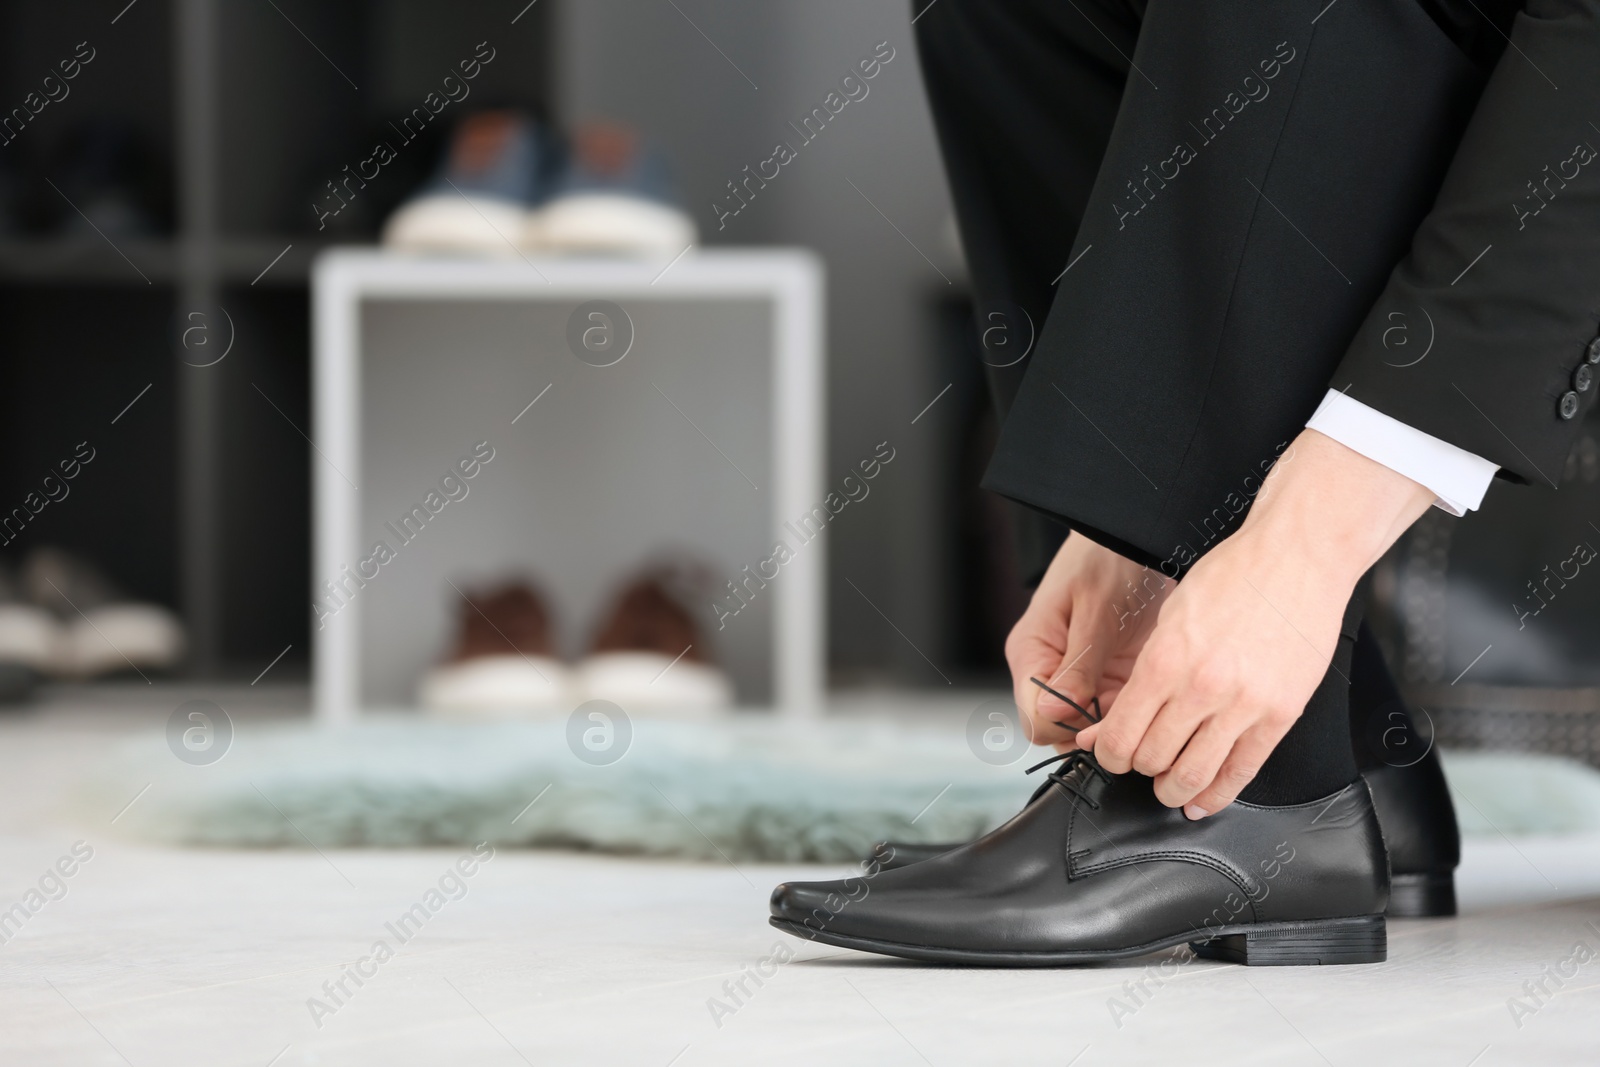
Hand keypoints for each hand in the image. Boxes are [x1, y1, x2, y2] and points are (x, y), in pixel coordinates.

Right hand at [1004, 532, 1172, 749]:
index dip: (1069, 728)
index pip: (1035, 719)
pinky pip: (1117, 714)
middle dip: (1096, 732)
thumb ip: (1078, 665)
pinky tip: (1155, 699)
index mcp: (1031, 652)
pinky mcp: (1108, 678)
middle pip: (1060, 731)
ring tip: (1148, 706)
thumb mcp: (1097, 610)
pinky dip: (1136, 714)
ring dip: (1119, 725)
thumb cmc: (1110, 558)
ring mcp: (1079, 678)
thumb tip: (1052, 714)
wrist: (1138, 534)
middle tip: (1133, 715)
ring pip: (1090, 729)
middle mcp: (1049, 670)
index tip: (1105, 719)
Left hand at [1075, 429, 1434, 816]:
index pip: (1121, 734)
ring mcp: (1244, 705)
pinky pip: (1244, 770)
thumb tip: (1113, 719)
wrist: (1296, 557)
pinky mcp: (1281, 714)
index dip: (1107, 754)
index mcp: (1164, 661)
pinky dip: (1218, 793)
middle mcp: (1201, 688)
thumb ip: (1143, 672)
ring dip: (1173, 789)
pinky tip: (1204, 800)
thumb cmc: (1232, 576)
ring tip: (1169, 787)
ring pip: (1195, 774)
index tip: (1108, 754)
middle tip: (1140, 763)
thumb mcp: (1168, 615)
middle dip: (1139, 768)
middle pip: (1153, 759)